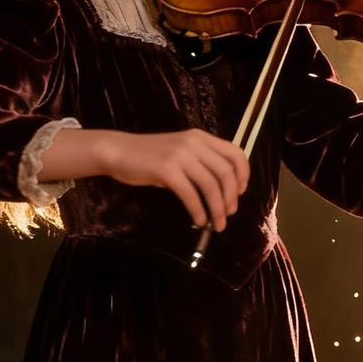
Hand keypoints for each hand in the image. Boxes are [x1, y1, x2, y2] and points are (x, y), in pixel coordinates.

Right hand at [98, 129, 250, 230]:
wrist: (119, 151)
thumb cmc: (150, 155)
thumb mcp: (180, 151)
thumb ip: (200, 163)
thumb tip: (222, 192)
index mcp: (201, 137)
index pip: (234, 153)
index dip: (243, 174)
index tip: (241, 192)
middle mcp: (194, 143)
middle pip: (225, 173)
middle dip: (231, 197)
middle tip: (229, 213)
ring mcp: (181, 156)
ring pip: (210, 186)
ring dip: (218, 208)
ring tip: (218, 224)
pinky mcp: (167, 171)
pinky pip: (191, 195)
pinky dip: (199, 211)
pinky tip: (199, 221)